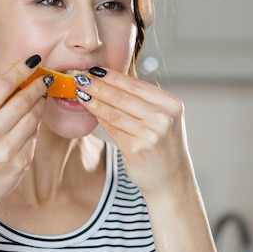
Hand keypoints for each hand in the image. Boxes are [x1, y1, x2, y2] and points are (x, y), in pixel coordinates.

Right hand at [0, 55, 47, 207]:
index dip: (22, 69)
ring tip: (41, 95)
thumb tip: (21, 76)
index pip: (3, 85)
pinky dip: (35, 126)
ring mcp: (6, 150)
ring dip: (40, 103)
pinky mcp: (20, 162)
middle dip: (38, 85)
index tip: (34, 59)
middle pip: (23, 100)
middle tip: (45, 77)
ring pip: (33, 117)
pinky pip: (34, 136)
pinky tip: (31, 121)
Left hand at [75, 67, 191, 199]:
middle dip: (98, 86)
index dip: (112, 76)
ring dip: (94, 101)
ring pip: (114, 113)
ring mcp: (150, 134)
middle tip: (80, 78)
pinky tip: (90, 111)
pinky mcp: (136, 149)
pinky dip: (99, 119)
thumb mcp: (162, 119)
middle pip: (122, 97)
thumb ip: (141, 101)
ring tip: (81, 93)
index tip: (94, 70)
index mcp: (170, 104)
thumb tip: (107, 82)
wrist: (171, 181)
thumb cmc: (162, 147)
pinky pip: (112, 129)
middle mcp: (163, 117)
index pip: (135, 85)